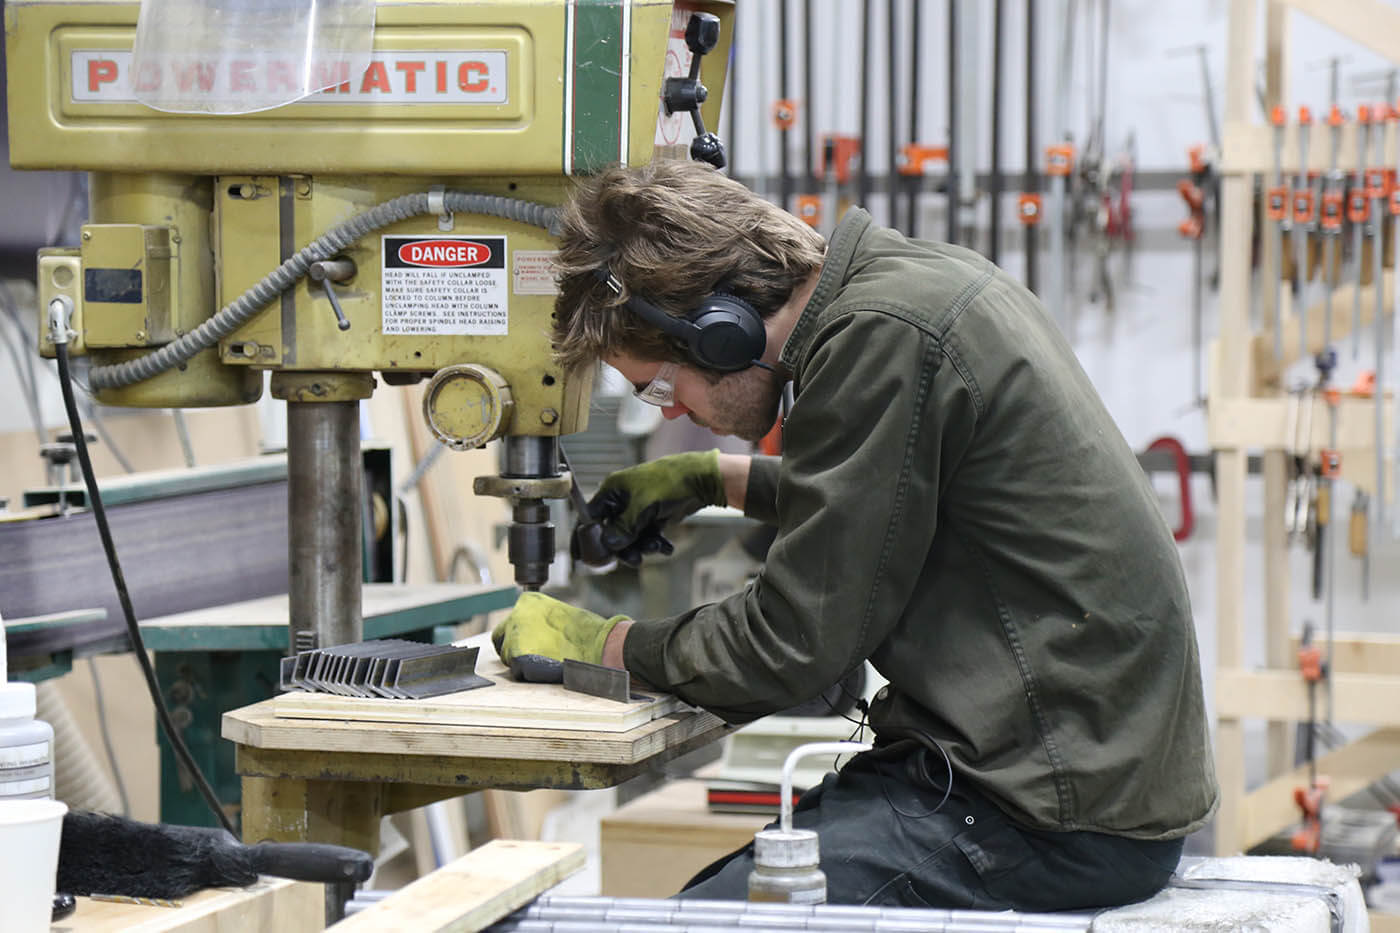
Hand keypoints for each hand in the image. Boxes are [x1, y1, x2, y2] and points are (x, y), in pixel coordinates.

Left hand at [491, 592, 626, 681]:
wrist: (596, 644)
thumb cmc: (584, 630)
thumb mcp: (557, 614)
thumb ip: (538, 620)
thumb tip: (532, 633)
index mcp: (527, 601)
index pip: (510, 622)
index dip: (519, 634)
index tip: (529, 640)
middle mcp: (516, 615)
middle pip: (501, 637)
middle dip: (512, 647)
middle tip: (531, 655)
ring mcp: (514, 635)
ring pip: (506, 655)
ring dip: (519, 661)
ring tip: (543, 661)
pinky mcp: (516, 655)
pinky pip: (515, 668)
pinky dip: (526, 672)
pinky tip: (542, 669)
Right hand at [577, 450, 726, 565]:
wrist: (700, 479)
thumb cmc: (669, 483)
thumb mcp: (642, 506)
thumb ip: (623, 527)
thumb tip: (609, 545)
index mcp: (612, 490)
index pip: (591, 517)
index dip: (590, 537)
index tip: (592, 557)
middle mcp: (622, 499)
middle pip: (612, 532)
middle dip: (623, 547)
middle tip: (634, 559)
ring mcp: (638, 508)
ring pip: (630, 537)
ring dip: (642, 546)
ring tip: (657, 546)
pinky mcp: (652, 516)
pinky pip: (646, 536)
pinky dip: (654, 543)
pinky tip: (666, 547)